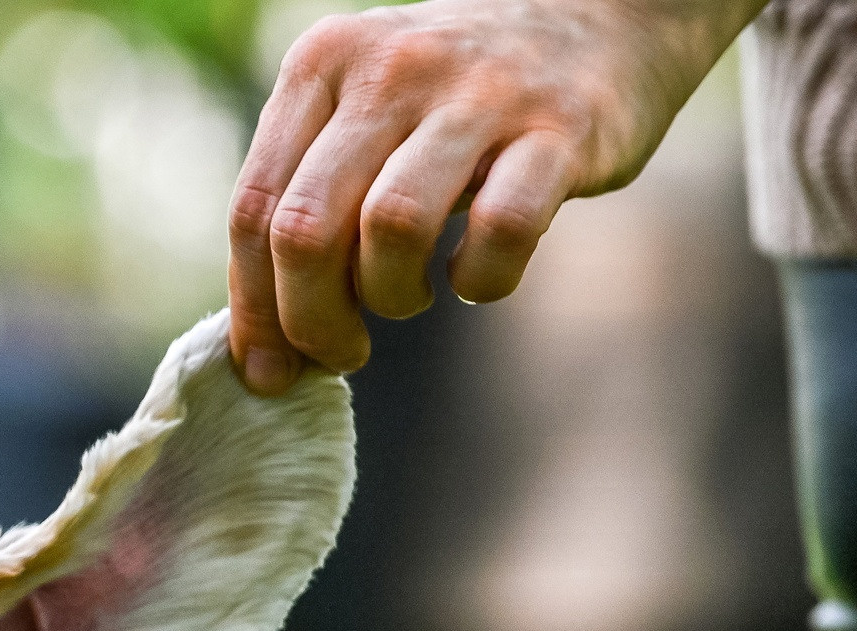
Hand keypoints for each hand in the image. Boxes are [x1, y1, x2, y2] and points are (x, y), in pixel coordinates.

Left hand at [226, 0, 765, 394]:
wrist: (602, 16)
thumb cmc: (453, 102)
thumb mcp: (361, 119)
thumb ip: (303, 208)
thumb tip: (261, 356)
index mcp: (323, 62)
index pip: (254, 209)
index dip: (255, 308)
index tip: (271, 369)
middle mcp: (392, 66)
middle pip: (306, 229)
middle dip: (311, 321)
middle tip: (342, 350)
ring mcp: (480, 92)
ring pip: (392, 228)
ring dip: (392, 296)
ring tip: (409, 298)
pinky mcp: (561, 127)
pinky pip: (501, 229)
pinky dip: (481, 280)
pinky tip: (475, 277)